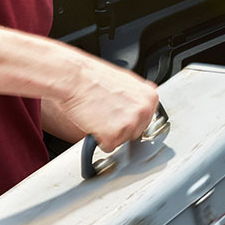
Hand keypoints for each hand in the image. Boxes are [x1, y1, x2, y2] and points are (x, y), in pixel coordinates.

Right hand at [43, 58, 158, 151]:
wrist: (74, 78)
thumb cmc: (94, 77)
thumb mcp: (126, 79)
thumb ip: (139, 95)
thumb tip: (146, 101)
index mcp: (150, 97)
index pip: (146, 119)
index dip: (129, 117)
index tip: (119, 112)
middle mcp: (144, 111)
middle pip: (135, 132)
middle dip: (121, 127)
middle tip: (106, 112)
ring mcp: (129, 125)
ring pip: (122, 141)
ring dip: (110, 133)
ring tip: (99, 115)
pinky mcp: (113, 136)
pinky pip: (108, 147)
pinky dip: (99, 140)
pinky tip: (94, 123)